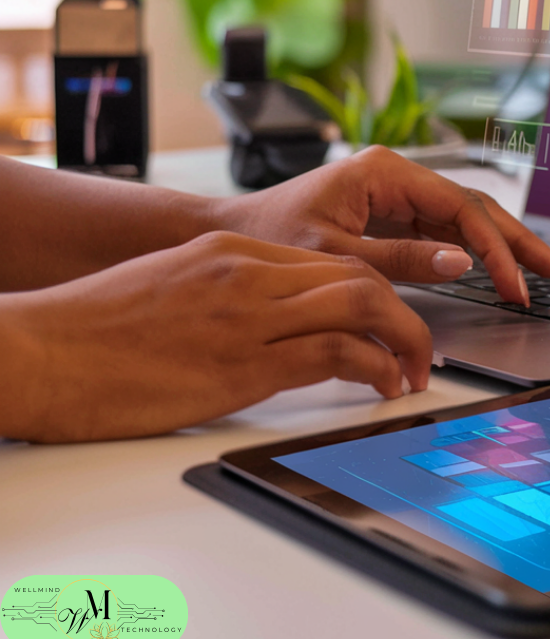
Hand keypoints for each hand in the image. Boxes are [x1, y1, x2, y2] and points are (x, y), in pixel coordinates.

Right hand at [0, 231, 430, 442]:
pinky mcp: (241, 363)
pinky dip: (373, 367)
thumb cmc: (94, 328)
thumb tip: (274, 320)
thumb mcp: (173, 288)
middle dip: (404, 313)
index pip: (332, 261)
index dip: (375, 291)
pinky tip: (382, 386)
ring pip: (361, 302)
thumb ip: (230, 293)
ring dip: (403, 339)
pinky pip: (334, 352)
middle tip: (419, 350)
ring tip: (415, 372)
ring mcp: (248, 314)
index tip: (391, 320)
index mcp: (232, 252)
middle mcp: (249, 273)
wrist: (40, 348)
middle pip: (359, 274)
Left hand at [214, 146, 549, 304]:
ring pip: (465, 220)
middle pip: (474, 208)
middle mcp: (396, 176)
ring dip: (505, 248)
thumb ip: (399, 260)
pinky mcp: (393, 214)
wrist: (232, 236)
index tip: (515, 288)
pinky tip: (502, 270)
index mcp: (384, 172)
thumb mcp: (335, 257)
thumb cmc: (270, 239)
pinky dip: (476, 253)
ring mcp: (397, 194)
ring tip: (546, 272)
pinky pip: (445, 232)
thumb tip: (460, 263)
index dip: (494, 250)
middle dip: (518, 242)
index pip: (459, 210)